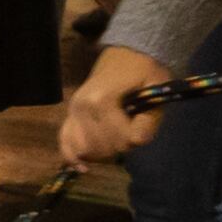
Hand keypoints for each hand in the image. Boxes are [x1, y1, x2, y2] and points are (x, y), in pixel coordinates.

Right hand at [59, 46, 176, 169]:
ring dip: (103, 152)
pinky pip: (65, 142)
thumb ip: (149, 118)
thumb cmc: (144, 70)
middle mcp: (82, 107)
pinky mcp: (70, 115)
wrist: (126, 54)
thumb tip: (137, 142)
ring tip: (116, 139)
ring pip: (85, 150)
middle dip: (121, 147)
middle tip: (132, 130)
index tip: (144, 125)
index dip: (137, 138)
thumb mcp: (157, 89)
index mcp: (101, 100)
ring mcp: (73, 111)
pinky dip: (72, 157)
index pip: (120, 139)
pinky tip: (83, 167)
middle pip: (103, 147)